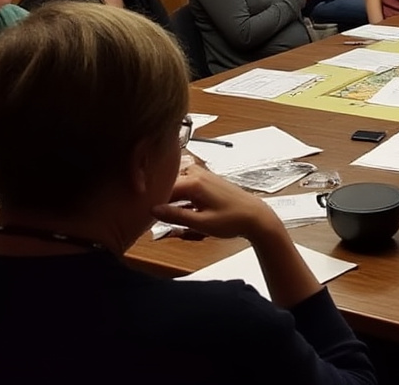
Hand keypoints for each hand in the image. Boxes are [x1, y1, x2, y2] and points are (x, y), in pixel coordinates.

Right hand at [151, 166, 281, 242]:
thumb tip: (153, 210)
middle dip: (161, 200)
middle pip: (168, 185)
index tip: (142, 213)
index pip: (162, 188)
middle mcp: (198, 175)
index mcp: (194, 183)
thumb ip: (176, 216)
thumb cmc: (233, 220)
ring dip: (172, 200)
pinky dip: (182, 199)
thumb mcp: (202, 223)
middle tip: (154, 217)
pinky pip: (187, 187)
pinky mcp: (208, 182)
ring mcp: (204, 176)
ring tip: (170, 217)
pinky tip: (183, 212)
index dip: (151, 201)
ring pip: (177, 185)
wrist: (256, 217)